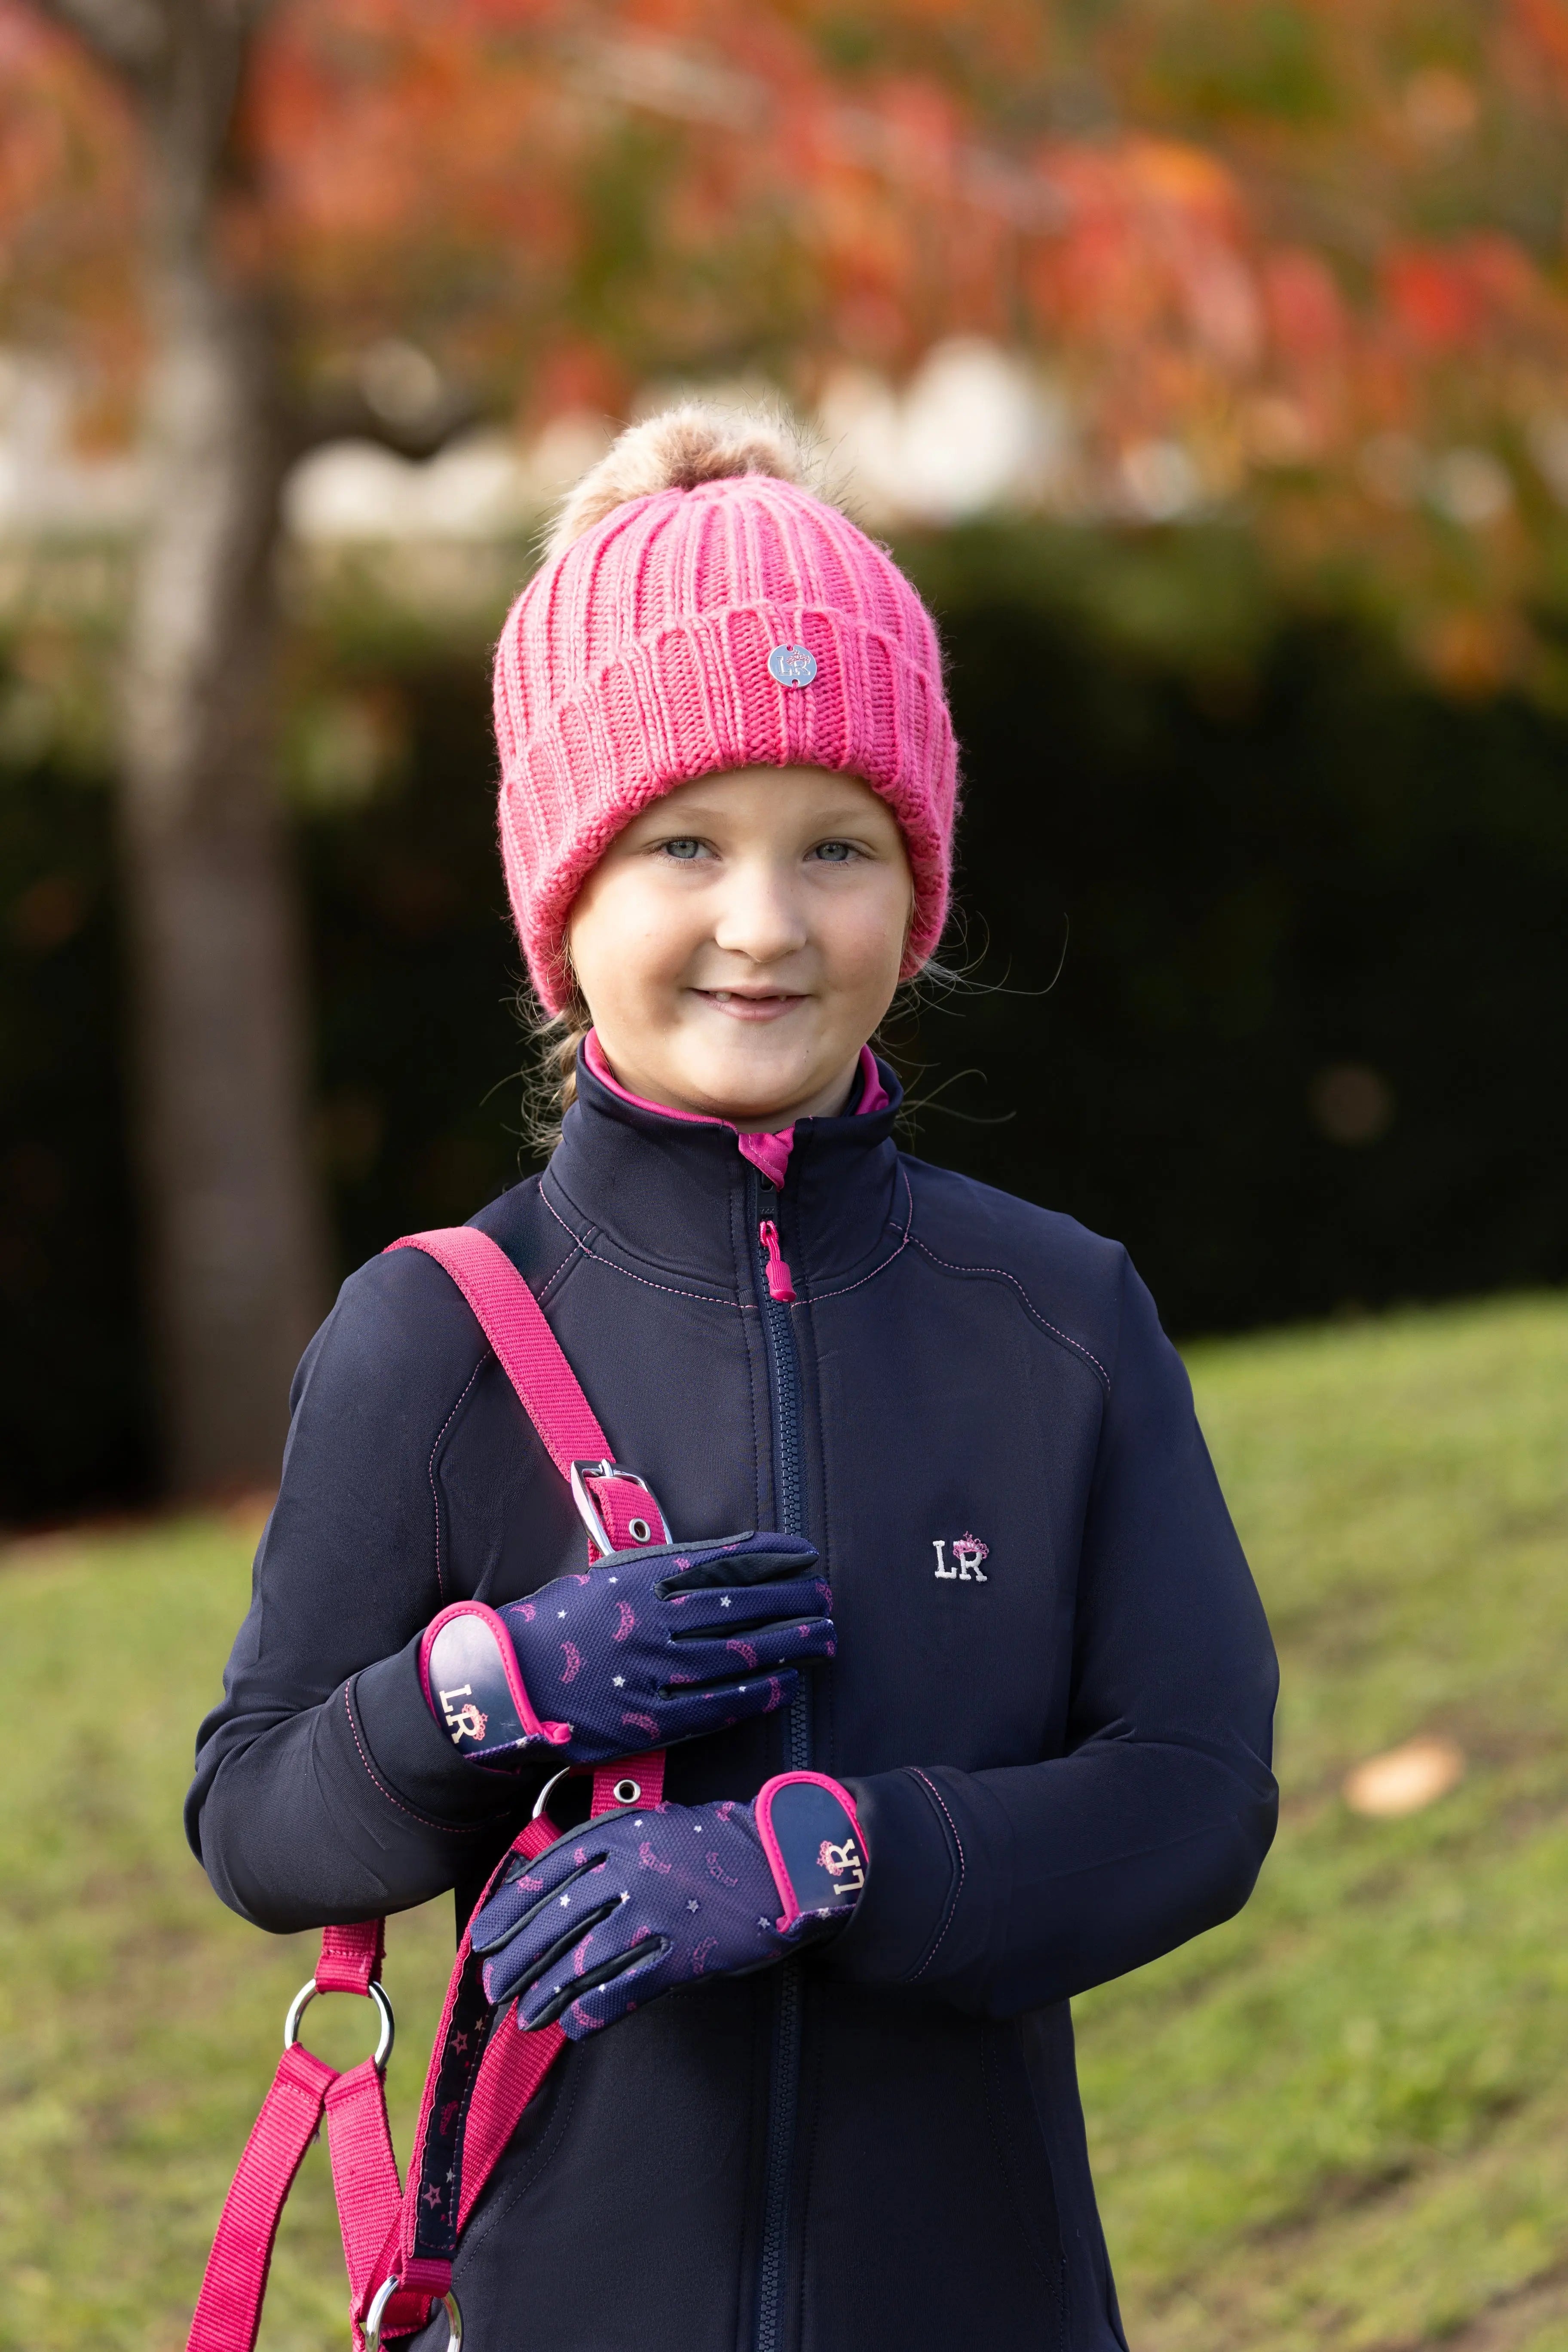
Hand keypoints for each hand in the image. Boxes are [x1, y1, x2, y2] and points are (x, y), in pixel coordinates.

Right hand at [420, 1531, 832, 1765]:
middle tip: (826, 1598)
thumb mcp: (596, 1581)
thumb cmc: (547, 1628)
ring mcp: (649, 1673)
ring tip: (824, 1637)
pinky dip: (755, 1693)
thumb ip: (651, 1574)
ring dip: (787, 1645)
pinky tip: (785, 1685)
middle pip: (738, 1607)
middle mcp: (647, 1623)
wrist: (501, 1687)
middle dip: (791, 1600)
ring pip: (735, 1655)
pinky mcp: (647, 1719)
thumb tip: (711, 1567)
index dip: (767, 1556)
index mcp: (633, 1580)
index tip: (803, 1553)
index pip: (718, 1561)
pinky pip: (715, 1705)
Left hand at [471, 1774, 867, 2037]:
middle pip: (555, 1920)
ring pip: (581, 1959)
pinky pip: (623, 1989)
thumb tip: (555, 1886)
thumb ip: (608, 1848)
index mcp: (619, 1833)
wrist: (782, 1858)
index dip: (509, 1910)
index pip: (546, 1874)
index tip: (483, 1938)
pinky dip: (593, 2011)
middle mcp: (629, 1869)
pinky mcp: (680, 1952)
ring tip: (527, 2017)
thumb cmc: (717, 1843)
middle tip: (494, 1987)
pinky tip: (576, 2026)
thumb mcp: (655, 1825)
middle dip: (518, 1959)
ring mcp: (654, 1912)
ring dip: (548, 1993)